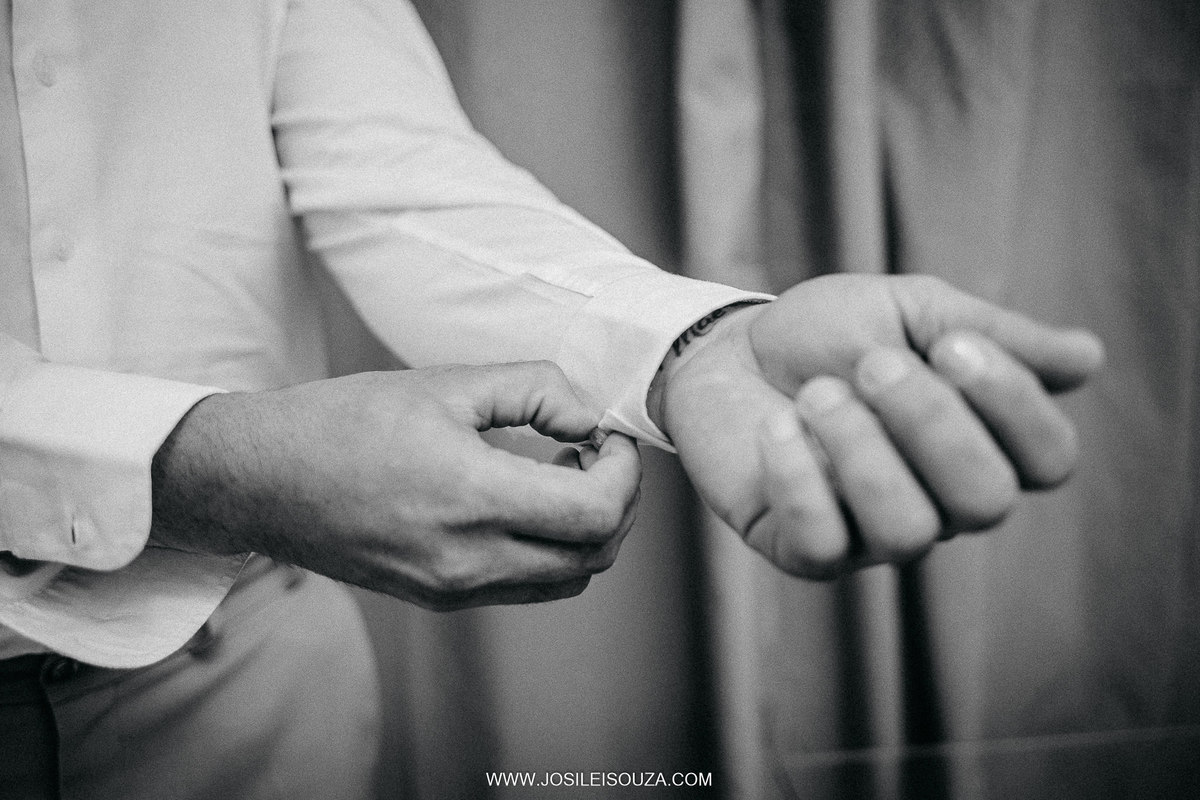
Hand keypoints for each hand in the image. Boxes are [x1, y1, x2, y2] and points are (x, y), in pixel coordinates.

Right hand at [151, 362, 641, 608]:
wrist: (261, 480)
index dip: (626, 472)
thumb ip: (535, 390)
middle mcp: (468, 559)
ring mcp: (454, 589)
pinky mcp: (440, 599)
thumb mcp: (446, 383)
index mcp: (472, 498)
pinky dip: (552, 551)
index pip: (597, 513)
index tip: (610, 434)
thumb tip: (590, 415)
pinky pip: (529, 588)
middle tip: (598, 452)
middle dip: (618, 500)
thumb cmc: (345, 422)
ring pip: (569, 580)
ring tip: (562, 475)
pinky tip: (527, 503)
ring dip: (588, 531)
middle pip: (596, 554)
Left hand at [655, 274, 1103, 578]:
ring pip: (909, 531)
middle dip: (932, 422)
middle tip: (872, 364)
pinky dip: (801, 482)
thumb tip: (1090, 359)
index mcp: (981, 444)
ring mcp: (871, 534)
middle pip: (985, 500)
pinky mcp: (805, 550)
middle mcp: (940, 501)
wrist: (724, 351)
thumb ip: (991, 333)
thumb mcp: (909, 311)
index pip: (1048, 459)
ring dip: (863, 451)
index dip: (1013, 404)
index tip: (951, 345)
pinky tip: (778, 429)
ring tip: (817, 395)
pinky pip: (822, 546)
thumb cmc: (825, 334)